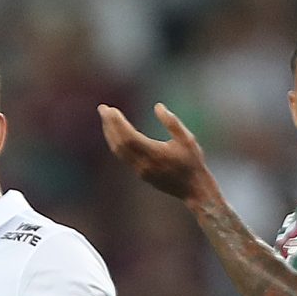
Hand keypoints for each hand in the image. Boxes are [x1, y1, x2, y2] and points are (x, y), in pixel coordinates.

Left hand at [98, 101, 216, 204]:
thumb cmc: (193, 162)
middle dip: (109, 125)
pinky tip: (115, 132)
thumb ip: (172, 122)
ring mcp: (140, 170)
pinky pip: (123, 157)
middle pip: (119, 143)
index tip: (110, 109)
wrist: (193, 189)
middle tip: (102, 108)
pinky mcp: (140, 174)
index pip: (129, 137)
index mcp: (155, 154)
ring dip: (110, 134)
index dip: (117, 123)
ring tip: (106, 118)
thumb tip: (157, 106)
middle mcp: (144, 164)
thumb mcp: (187, 139)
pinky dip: (116, 142)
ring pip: (118, 151)